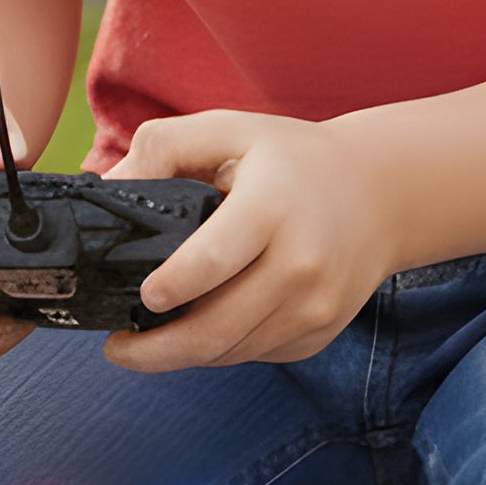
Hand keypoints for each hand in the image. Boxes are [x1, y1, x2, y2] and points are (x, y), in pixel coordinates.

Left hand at [100, 110, 402, 370]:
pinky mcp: (319, 331)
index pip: (215, 259)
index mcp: (272, 207)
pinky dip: (220, 350)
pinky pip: (255, 354)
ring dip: (183, 354)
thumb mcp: (230, 129)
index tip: (141, 297)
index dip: (172, 285)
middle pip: (218, 328)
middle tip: (116, 348)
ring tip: (146, 342)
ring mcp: (315, 306)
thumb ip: (163, 147)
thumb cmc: (291, 160)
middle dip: (157, 351)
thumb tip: (106, 185)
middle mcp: (300, 264)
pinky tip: (197, 331)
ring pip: (232, 350)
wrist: (379, 194)